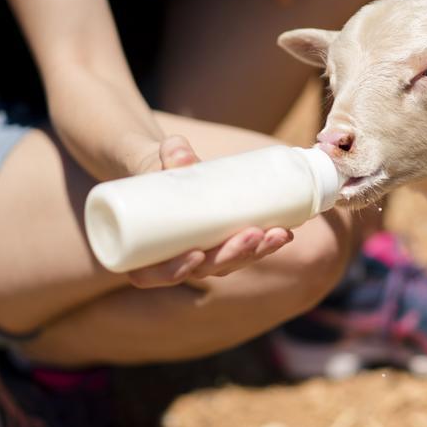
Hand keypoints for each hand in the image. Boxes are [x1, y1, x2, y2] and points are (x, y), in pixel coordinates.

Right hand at [125, 136, 293, 287]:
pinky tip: (284, 232)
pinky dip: (264, 243)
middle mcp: (173, 258)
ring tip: (278, 234)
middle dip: (233, 256)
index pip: (153, 275)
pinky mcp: (221, 240)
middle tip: (253, 235)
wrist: (158, 163)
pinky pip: (242, 250)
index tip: (195, 255)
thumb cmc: (148, 167)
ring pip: (228, 263)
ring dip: (256, 252)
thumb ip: (164, 154)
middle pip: (203, 270)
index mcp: (142, 250)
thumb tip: (179, 151)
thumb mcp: (151, 159)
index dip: (175, 272)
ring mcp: (201, 252)